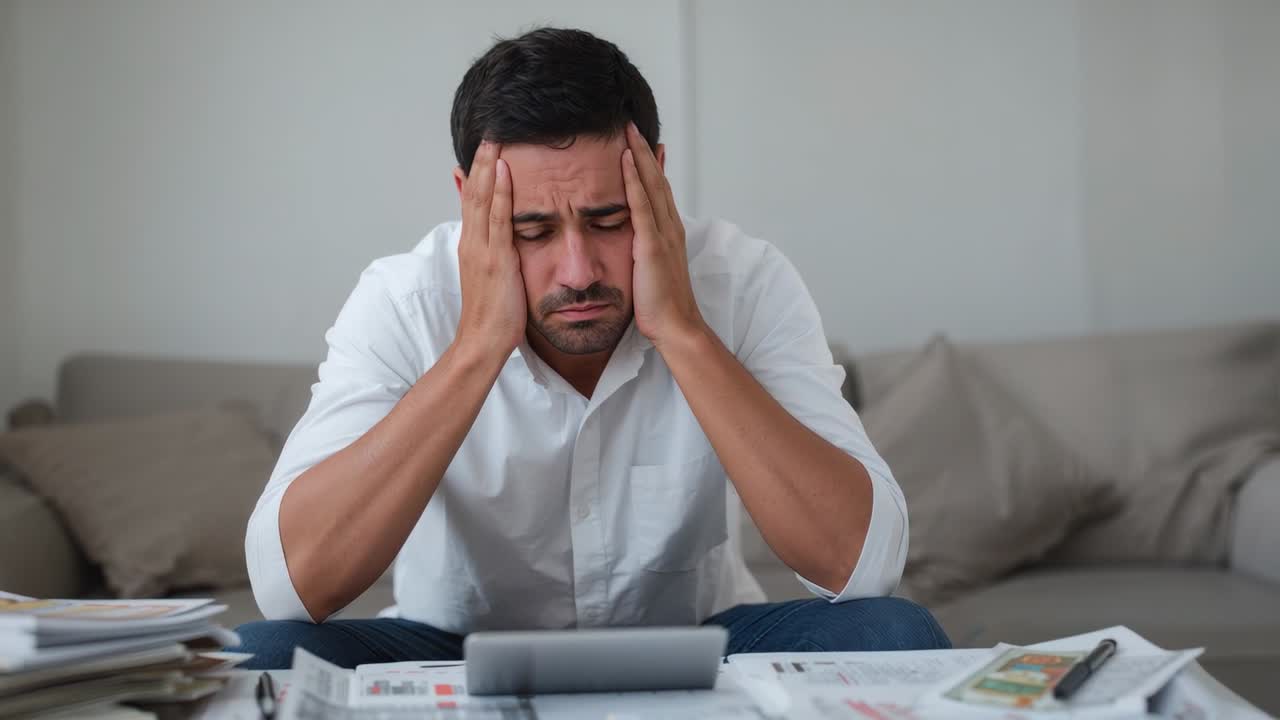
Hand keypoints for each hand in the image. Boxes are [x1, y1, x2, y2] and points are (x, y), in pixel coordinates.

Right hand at [455, 141, 526, 358]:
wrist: (482, 343)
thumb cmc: (494, 317)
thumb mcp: (493, 279)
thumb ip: (495, 254)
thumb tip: (502, 238)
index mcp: (473, 247)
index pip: (474, 201)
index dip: (479, 174)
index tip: (487, 148)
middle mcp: (473, 243)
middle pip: (475, 193)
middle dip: (482, 162)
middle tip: (489, 132)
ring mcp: (481, 249)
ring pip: (483, 199)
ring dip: (488, 167)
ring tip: (494, 139)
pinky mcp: (494, 259)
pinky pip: (498, 218)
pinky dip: (500, 192)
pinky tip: (504, 171)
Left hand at [621, 122, 705, 348]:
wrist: (676, 326)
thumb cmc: (661, 306)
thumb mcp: (652, 270)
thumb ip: (645, 251)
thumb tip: (635, 242)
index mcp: (669, 233)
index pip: (659, 190)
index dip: (650, 165)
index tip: (643, 142)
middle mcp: (669, 227)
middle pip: (656, 179)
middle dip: (644, 150)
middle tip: (632, 124)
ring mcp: (663, 234)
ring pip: (651, 184)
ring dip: (639, 154)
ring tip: (628, 129)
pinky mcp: (652, 244)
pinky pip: (641, 204)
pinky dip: (634, 179)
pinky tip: (625, 159)